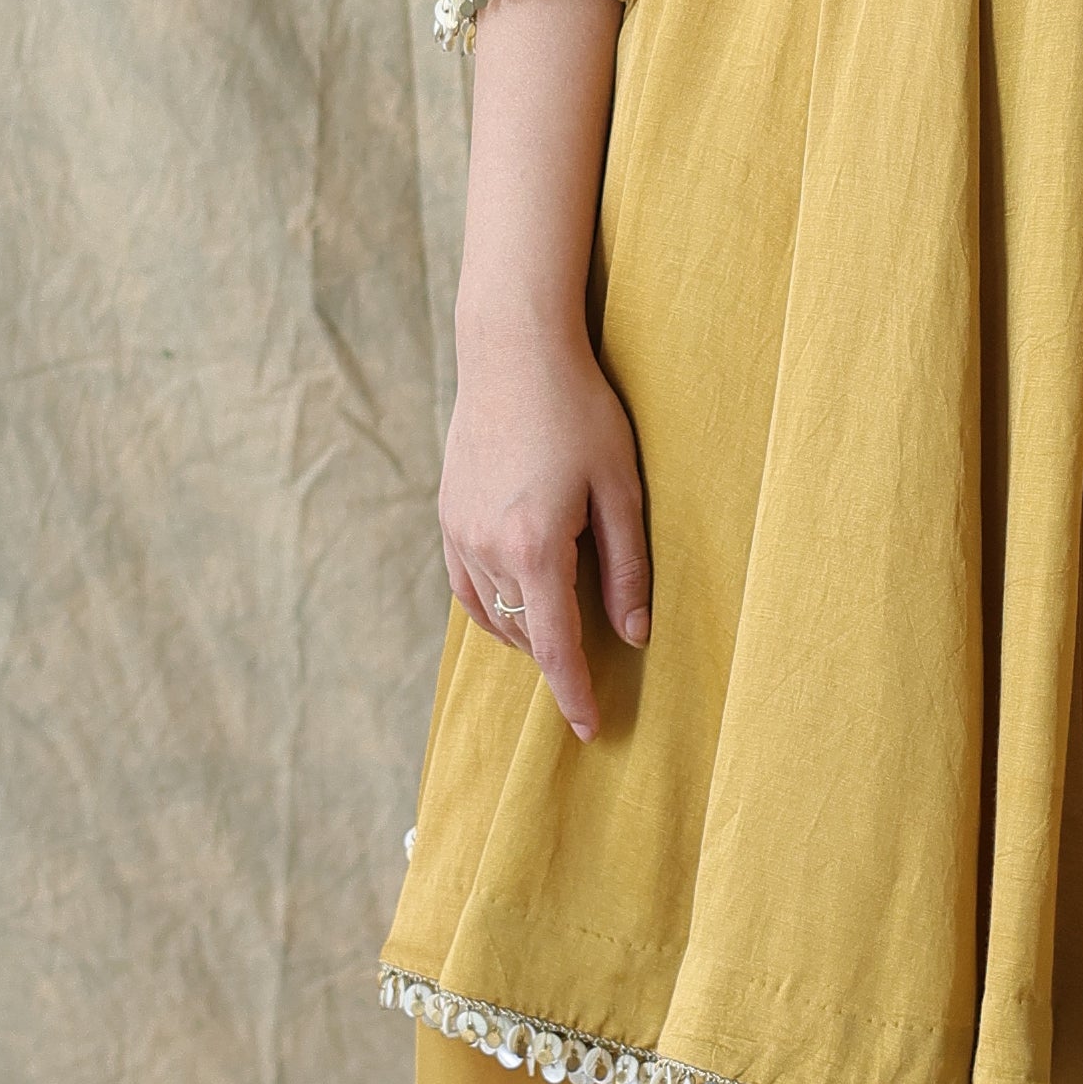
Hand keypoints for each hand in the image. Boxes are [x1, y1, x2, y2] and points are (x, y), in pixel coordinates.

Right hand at [440, 324, 649, 744]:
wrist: (511, 352)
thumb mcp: (621, 488)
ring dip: (526, 634)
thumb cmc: (579, 412)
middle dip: (556, 663)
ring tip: (562, 635)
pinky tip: (520, 601)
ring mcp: (459, 532)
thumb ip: (627, 568)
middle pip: (523, 635)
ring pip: (491, 615)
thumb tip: (634, 636)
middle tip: (593, 679)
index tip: (591, 732)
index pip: (556, 647)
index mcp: (535, 547)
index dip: (574, 695)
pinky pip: (466, 586)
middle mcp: (487, 549)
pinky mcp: (448, 515)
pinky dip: (493, 608)